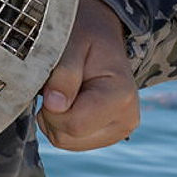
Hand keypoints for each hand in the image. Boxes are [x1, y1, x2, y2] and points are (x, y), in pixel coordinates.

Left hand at [38, 0, 139, 149]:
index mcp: (121, 95)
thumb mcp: (70, 42)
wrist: (100, 35)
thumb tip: (54, 106)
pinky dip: (59, 124)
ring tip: (61, 91)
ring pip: (66, 142)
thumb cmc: (83, 34)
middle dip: (50, 114)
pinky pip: (70, 141)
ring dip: (52, 119)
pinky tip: (66, 102)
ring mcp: (119, 130)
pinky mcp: (107, 134)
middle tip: (53, 85)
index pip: (75, 124)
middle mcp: (126, 119)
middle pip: (67, 137)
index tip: (50, 85)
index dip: (51, 109)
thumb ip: (64, 73)